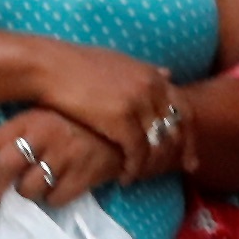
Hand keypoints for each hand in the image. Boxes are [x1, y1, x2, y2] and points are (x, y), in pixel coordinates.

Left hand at [0, 109, 129, 209]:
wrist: (123, 126)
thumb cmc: (73, 123)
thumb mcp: (41, 120)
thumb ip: (16, 138)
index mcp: (29, 119)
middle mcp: (44, 134)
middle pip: (5, 170)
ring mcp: (65, 154)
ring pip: (29, 189)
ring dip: (28, 194)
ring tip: (36, 186)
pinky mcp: (84, 173)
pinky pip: (56, 198)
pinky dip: (54, 199)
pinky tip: (60, 187)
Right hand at [18, 40, 181, 173]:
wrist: (48, 67)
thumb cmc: (76, 65)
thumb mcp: (118, 62)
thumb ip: (145, 71)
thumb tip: (169, 74)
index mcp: (152, 75)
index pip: (184, 109)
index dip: (190, 135)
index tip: (191, 155)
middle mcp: (151, 87)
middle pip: (178, 130)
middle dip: (181, 154)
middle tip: (181, 172)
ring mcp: (138, 103)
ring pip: (159, 145)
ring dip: (153, 165)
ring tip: (143, 176)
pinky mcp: (121, 120)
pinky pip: (137, 153)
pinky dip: (134, 169)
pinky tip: (125, 177)